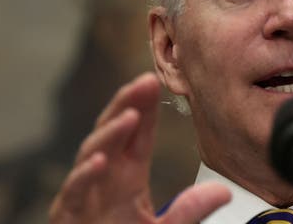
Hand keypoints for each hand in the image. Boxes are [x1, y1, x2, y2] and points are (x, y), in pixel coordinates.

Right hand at [49, 72, 230, 222]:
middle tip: (144, 82)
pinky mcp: (69, 212)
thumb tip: (224, 193)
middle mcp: (105, 176)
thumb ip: (190, 210)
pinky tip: (99, 160)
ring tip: (130, 117)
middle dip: (128, 104)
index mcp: (127, 173)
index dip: (145, 107)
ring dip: (110, 134)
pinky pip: (74, 190)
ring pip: (93, 153)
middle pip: (114, 131)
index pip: (138, 133)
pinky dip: (84, 175)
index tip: (155, 81)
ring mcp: (85, 191)